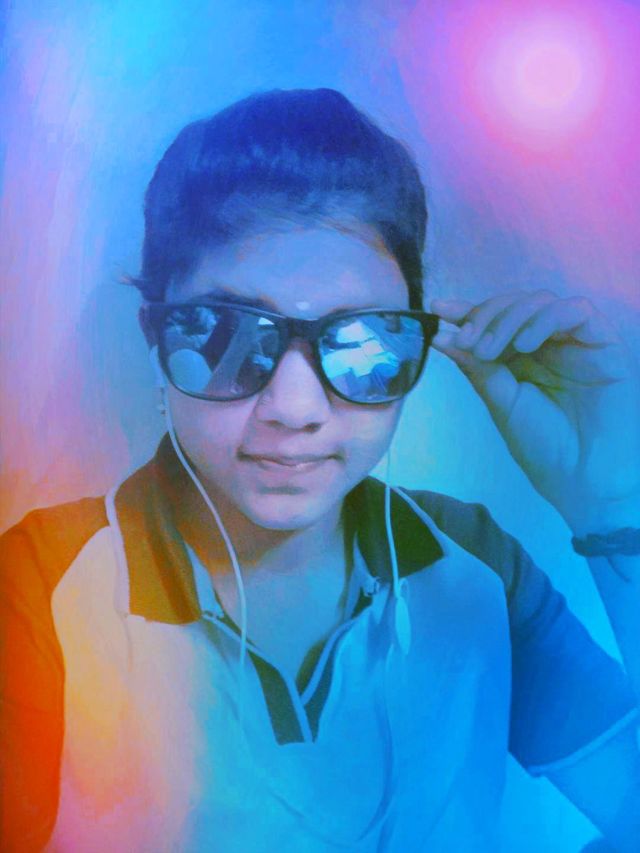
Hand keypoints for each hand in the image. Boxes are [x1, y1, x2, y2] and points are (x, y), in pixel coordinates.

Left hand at [431, 291, 639, 534]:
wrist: (582, 476)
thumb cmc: (543, 444)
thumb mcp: (501, 402)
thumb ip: (476, 367)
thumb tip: (440, 336)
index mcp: (520, 356)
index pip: (492, 321)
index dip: (465, 310)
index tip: (437, 308)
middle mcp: (546, 342)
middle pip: (513, 304)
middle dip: (485, 317)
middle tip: (468, 342)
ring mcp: (574, 340)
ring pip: (541, 301)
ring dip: (509, 318)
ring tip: (491, 350)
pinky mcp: (603, 341)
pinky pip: (577, 311)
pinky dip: (546, 319)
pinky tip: (526, 344)